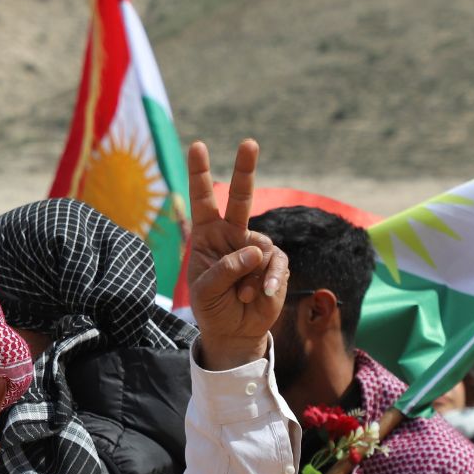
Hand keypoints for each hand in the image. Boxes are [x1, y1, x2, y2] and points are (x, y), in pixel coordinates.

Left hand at [186, 139, 289, 369]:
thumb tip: (255, 251)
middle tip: (249, 142)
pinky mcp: (275, 263)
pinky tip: (260, 295)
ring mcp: (255, 247)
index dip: (200, 174)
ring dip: (249, 277)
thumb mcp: (205, 290)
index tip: (197, 146)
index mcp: (207, 235)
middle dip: (245, 170)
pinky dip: (268, 282)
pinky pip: (276, 265)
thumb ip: (225, 269)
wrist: (233, 331)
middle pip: (241, 198)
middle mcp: (232, 234)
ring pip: (259, 249)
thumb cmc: (212, 306)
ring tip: (241, 295)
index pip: (203, 200)